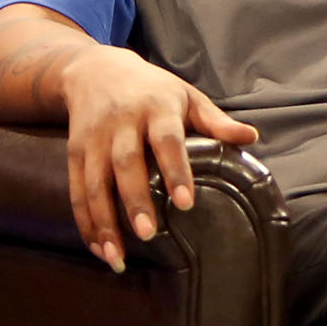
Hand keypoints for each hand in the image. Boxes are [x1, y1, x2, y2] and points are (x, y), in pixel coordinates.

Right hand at [58, 44, 257, 270]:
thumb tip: (252, 137)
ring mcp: (93, 138)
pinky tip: (98, 247)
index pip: (166, 141)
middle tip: (148, 234)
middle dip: (135, 200)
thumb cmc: (153, 89)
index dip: (176, 171)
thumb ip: (216, 121)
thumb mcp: (187, 96)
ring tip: (117, 256)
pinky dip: (85, 221)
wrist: (94, 69)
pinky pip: (76, 189)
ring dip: (103, 220)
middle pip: (125, 164)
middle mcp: (120, 123)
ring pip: (94, 182)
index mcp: (155, 108)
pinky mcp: (74, 151)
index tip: (185, 203)